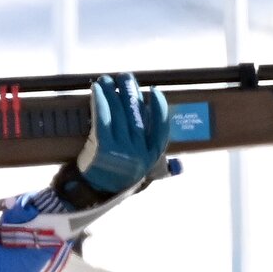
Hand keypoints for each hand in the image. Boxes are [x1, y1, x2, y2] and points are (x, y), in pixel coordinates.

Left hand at [75, 74, 169, 195]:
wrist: (93, 194)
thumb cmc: (119, 181)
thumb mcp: (143, 177)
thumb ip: (161, 169)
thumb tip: (179, 166)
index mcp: (152, 156)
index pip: (162, 128)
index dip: (160, 107)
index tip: (155, 91)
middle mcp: (139, 151)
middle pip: (137, 113)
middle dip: (130, 91)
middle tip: (125, 77)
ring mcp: (122, 148)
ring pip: (118, 112)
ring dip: (112, 92)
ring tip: (107, 80)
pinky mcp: (103, 145)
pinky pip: (102, 117)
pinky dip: (100, 100)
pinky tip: (96, 89)